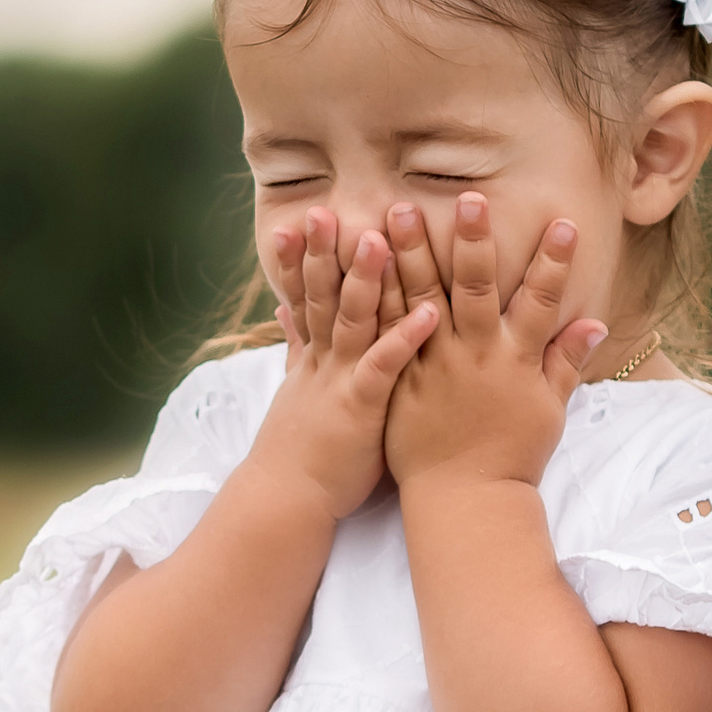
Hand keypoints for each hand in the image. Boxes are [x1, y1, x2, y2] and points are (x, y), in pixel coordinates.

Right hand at [246, 208, 441, 519]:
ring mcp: (340, 382)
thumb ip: (296, 343)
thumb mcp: (297, 390)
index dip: (301, 258)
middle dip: (324, 253)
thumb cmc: (302, 451)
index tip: (302, 216)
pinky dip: (405, 338)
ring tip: (381, 238)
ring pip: (351, 321)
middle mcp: (324, 361)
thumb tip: (281, 307)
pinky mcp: (360, 408)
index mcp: (314, 357)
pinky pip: (385, 367)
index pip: (304, 296)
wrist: (287, 502)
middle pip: (322, 296)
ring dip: (365, 280)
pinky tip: (429, 311)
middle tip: (327, 209)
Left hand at [385, 193, 605, 489]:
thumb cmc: (511, 455)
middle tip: (469, 198)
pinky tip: (364, 264)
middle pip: (473, 289)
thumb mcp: (549, 410)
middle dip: (474, 241)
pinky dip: (373, 297)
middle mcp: (474, 356)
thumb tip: (595, 322)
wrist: (464, 500)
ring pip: (420, 299)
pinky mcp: (398, 380)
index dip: (554, 263)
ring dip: (411, 253)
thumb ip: (566, 361)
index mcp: (515, 361)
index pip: (541, 302)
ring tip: (400, 208)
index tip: (564, 223)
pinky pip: (382, 331)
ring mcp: (432, 366)